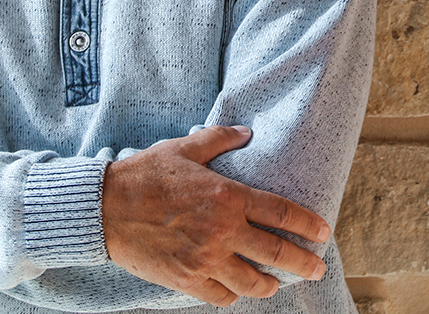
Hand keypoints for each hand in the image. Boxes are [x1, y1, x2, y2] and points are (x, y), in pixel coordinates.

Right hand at [102, 125, 329, 307]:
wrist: (105, 208)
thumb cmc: (144, 174)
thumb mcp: (182, 149)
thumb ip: (218, 140)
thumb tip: (245, 131)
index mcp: (225, 196)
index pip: (280, 213)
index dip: (307, 224)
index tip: (322, 232)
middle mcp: (222, 231)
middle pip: (277, 254)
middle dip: (305, 263)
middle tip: (318, 266)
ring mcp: (205, 260)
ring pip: (253, 283)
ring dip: (271, 284)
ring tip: (277, 283)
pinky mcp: (188, 280)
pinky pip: (223, 296)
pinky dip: (234, 294)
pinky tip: (237, 288)